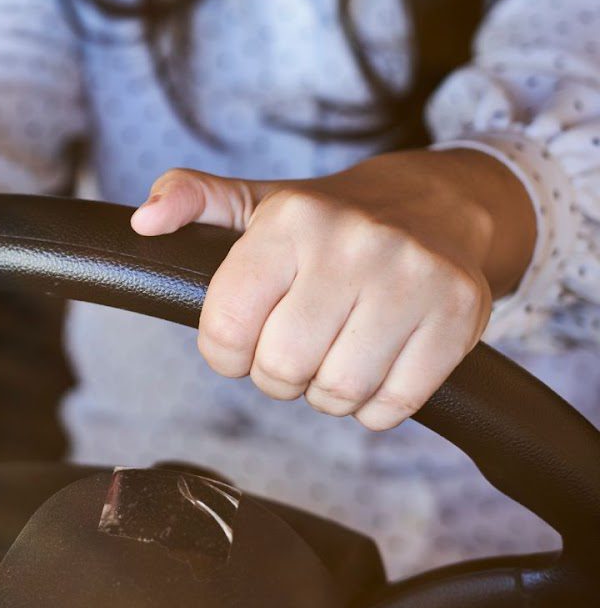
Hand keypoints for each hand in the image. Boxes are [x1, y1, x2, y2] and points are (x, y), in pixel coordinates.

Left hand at [129, 149, 535, 429]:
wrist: (434, 204)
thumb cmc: (325, 219)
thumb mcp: (252, 200)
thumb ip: (189, 199)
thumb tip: (144, 223)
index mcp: (292, 219)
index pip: (226, 325)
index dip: (223, 352)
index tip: (239, 342)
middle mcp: (356, 243)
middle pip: (282, 367)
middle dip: (275, 376)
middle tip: (289, 352)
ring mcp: (415, 278)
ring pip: (339, 392)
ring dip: (324, 394)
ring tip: (329, 358)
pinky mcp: (462, 314)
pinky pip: (396, 404)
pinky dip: (374, 408)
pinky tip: (372, 370)